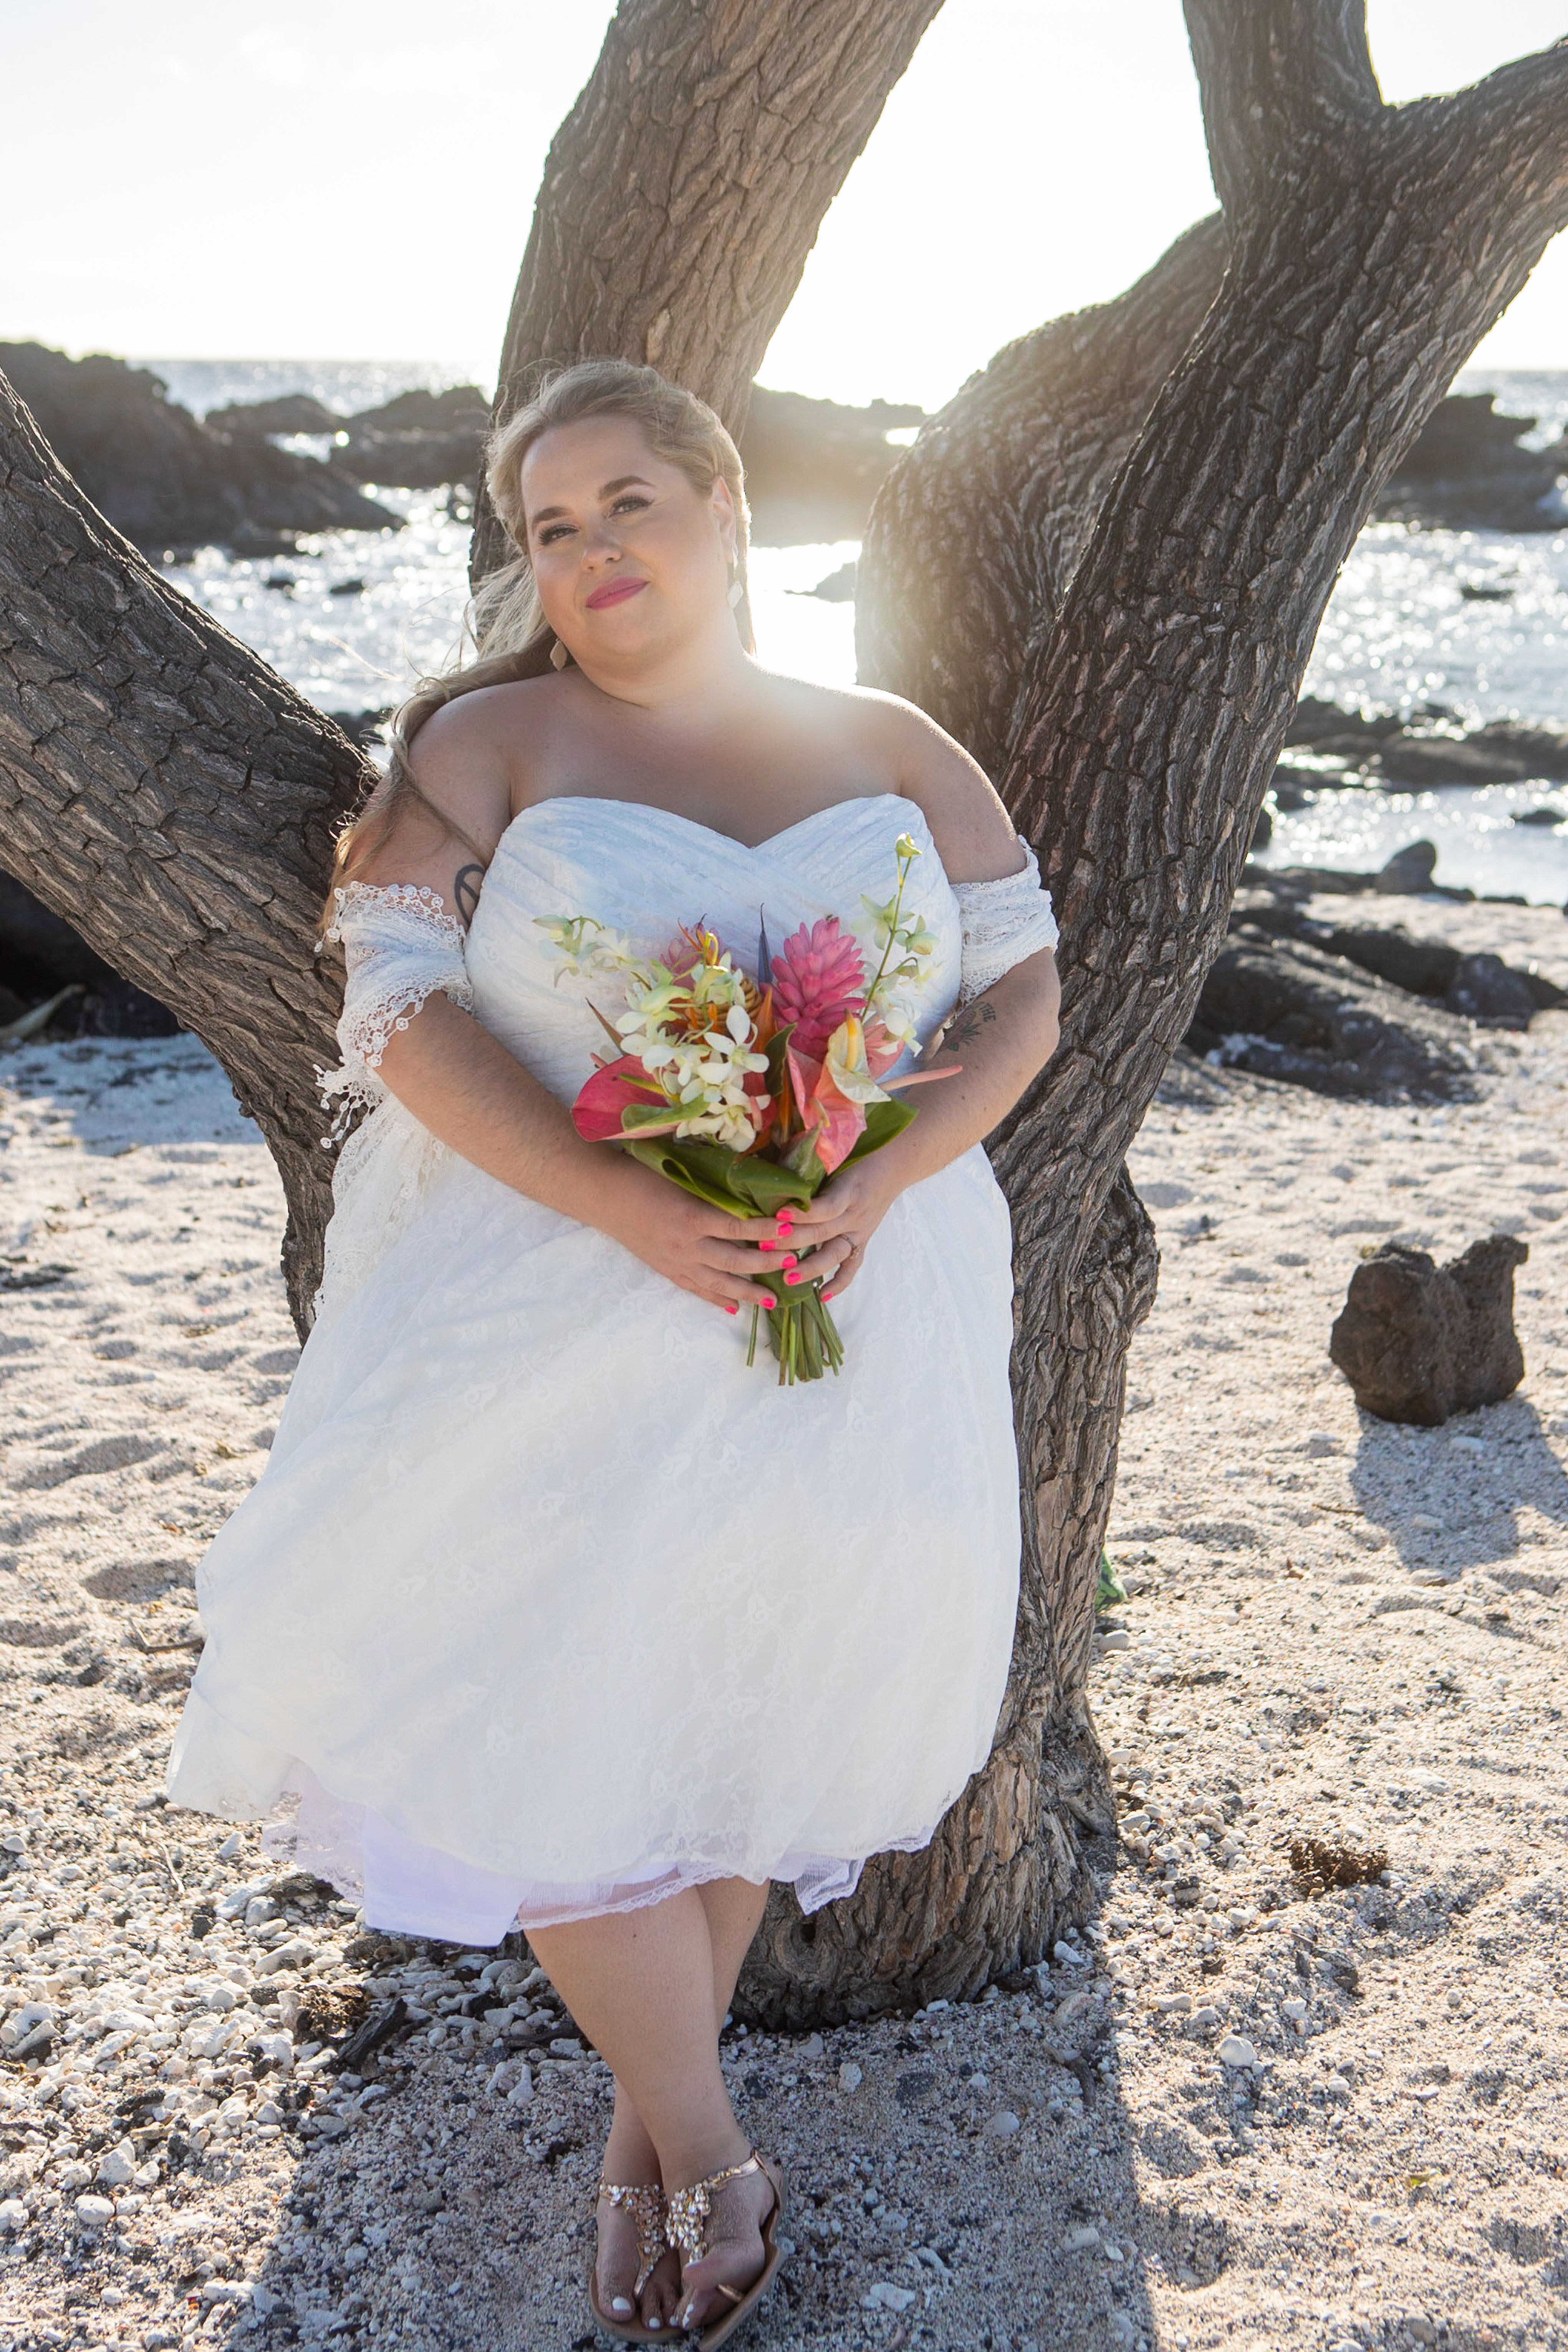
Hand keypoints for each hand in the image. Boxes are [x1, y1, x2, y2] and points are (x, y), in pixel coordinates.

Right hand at [590, 1158, 798, 1316]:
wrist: (604, 1194)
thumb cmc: (643, 1175)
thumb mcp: (681, 1177)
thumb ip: (713, 1190)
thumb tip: (750, 1193)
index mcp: (691, 1216)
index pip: (737, 1228)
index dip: (765, 1231)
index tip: (789, 1229)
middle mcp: (685, 1245)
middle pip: (733, 1261)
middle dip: (765, 1265)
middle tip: (792, 1264)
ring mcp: (675, 1261)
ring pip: (718, 1283)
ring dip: (747, 1292)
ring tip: (772, 1299)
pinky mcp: (666, 1270)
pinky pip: (696, 1290)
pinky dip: (715, 1299)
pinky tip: (733, 1307)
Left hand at [771, 1154, 903, 1303]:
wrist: (894, 1164)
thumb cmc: (858, 1155)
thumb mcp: (837, 1157)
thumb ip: (810, 1169)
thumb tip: (773, 1176)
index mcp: (848, 1189)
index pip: (826, 1206)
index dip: (803, 1213)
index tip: (778, 1215)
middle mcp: (854, 1213)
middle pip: (822, 1232)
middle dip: (791, 1241)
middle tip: (763, 1247)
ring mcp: (859, 1230)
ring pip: (834, 1253)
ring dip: (810, 1268)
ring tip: (786, 1278)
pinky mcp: (862, 1240)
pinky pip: (852, 1266)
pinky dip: (839, 1283)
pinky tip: (822, 1297)